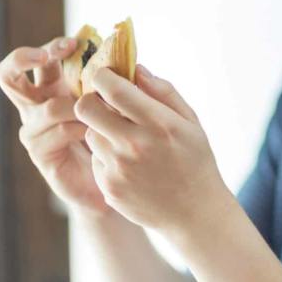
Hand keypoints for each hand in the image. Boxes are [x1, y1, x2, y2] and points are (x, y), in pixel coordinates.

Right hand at [0, 37, 110, 216]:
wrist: (117, 178)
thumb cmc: (117, 133)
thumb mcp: (116, 101)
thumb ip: (115, 80)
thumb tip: (124, 53)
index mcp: (52, 87)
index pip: (39, 58)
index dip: (52, 46)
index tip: (76, 41)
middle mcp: (36, 105)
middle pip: (8, 74)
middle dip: (24, 58)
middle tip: (46, 55)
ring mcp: (34, 130)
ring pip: (44, 108)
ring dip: (75, 106)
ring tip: (101, 111)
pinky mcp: (41, 154)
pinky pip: (56, 133)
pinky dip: (79, 128)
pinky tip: (96, 132)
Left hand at [74, 65, 228, 234]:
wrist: (195, 213)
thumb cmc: (195, 161)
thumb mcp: (190, 122)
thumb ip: (163, 91)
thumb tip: (135, 68)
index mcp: (157, 123)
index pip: (112, 87)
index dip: (104, 76)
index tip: (109, 77)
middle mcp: (134, 144)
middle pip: (85, 107)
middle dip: (92, 99)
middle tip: (105, 103)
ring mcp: (118, 168)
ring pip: (90, 133)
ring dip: (102, 129)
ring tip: (126, 138)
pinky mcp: (108, 187)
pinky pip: (96, 159)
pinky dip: (107, 156)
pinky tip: (130, 164)